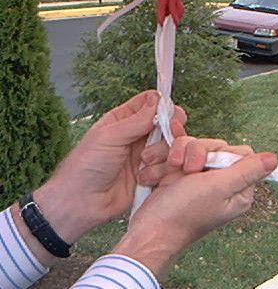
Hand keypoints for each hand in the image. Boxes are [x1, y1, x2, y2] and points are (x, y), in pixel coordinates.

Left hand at [32, 91, 186, 244]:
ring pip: (171, 144)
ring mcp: (146, 154)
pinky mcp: (152, 174)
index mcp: (124, 119)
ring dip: (162, 152)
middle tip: (165, 137)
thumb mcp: (110, 136)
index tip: (167, 114)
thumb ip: (137, 119)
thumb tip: (157, 98)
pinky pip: (170, 166)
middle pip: (168, 122)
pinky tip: (146, 176)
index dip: (163, 105)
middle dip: (169, 129)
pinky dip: (163, 169)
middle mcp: (138, 135)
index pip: (151, 103)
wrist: (81, 204)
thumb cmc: (86, 167)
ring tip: (145, 162)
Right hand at [114, 137, 277, 276]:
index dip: (219, 152)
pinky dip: (165, 160)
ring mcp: (200, 177)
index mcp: (238, 188)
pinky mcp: (181, 174)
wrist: (148, 228)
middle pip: (214, 146)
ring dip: (174, 155)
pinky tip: (154, 171)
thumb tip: (273, 159)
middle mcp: (221, 181)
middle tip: (184, 169)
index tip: (203, 165)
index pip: (238, 152)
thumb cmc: (183, 213)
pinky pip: (177, 153)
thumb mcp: (217, 188)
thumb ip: (245, 171)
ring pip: (192, 147)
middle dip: (193, 152)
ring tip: (165, 172)